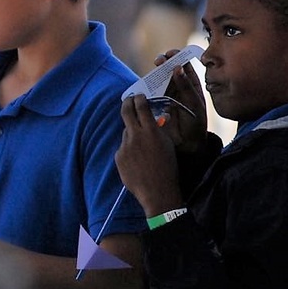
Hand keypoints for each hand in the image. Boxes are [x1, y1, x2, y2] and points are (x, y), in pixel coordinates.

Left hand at [115, 94, 182, 215]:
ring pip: (126, 132)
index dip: (139, 99)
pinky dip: (129, 150)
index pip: (141, 106)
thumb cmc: (168, 168)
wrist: (157, 192)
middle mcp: (136, 135)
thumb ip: (160, 130)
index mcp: (151, 131)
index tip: (139, 96)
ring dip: (132, 134)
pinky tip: (138, 161)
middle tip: (129, 100)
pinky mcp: (119, 156)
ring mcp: (125, 146)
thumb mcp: (168, 145)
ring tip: (143, 147)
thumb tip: (158, 118)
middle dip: (127, 103)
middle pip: (126, 111)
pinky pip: (123, 148)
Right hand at [156, 49, 206, 153]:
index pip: (184, 66)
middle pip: (169, 70)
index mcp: (190, 85)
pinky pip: (150, 92)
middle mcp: (177, 87)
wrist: (188, 144)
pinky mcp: (156, 103)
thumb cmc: (196, 123)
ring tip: (153, 70)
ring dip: (155, 73)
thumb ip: (186, 86)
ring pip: (158, 79)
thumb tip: (177, 67)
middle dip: (164, 62)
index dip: (178, 57)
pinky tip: (146, 83)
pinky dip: (147, 87)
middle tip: (159, 60)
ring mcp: (166, 94)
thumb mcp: (194, 104)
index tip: (171, 53)